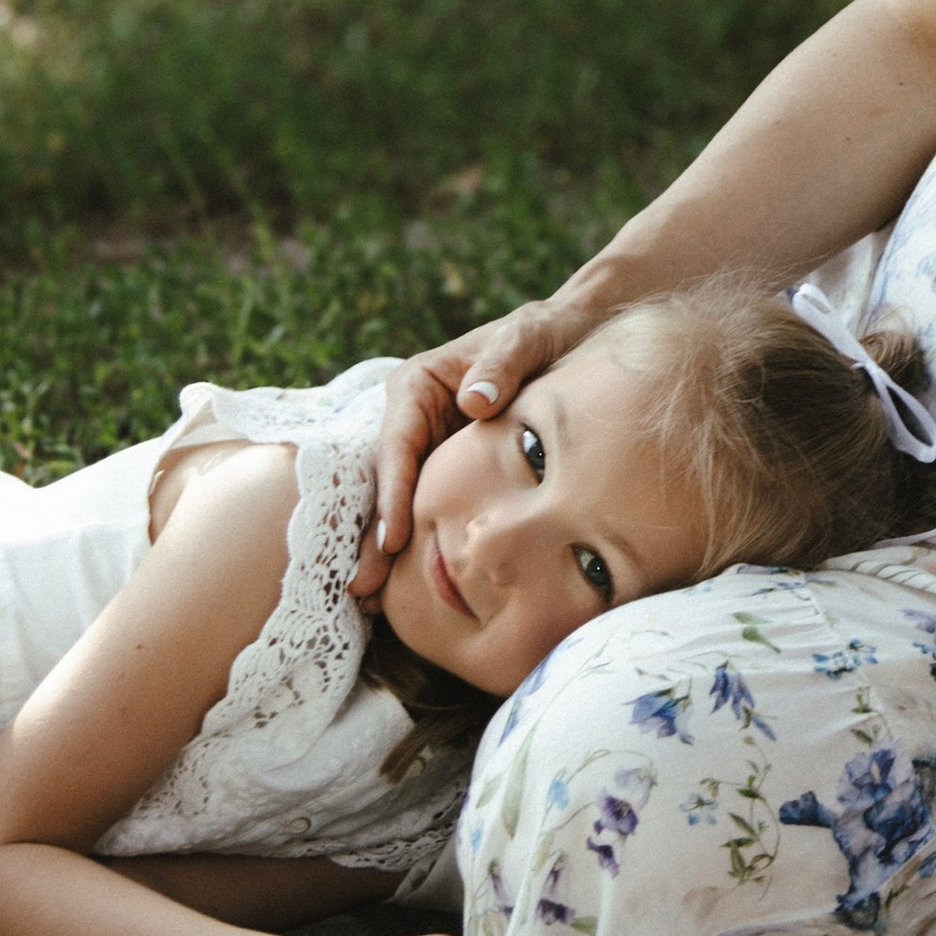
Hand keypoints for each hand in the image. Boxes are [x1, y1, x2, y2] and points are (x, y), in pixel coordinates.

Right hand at [352, 301, 576, 597]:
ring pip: (398, 503)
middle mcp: (409, 420)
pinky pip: (425, 508)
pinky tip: (405, 586)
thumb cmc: (545, 333)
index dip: (392, 495)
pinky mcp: (444, 470)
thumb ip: (502, 363)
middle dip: (373, 535)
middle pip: (385, 483)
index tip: (391, 540)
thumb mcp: (527, 337)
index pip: (396, 447)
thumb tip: (473, 401)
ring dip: (383, 550)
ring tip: (372, 602)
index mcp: (416, 387)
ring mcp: (425, 448)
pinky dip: (413, 544)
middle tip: (364, 589)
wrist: (571, 335)